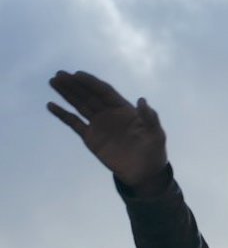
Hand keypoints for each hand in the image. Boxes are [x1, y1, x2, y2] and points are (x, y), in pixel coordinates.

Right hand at [47, 70, 168, 191]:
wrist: (145, 174)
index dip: (91, 83)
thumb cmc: (154, 152)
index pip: (105, 92)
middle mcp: (109, 114)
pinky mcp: (91, 138)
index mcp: (124, 110)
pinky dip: (62, 115)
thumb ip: (150, 118)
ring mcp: (99, 125)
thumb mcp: (156, 135)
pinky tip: (51, 105)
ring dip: (66, 94)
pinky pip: (74, 123)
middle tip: (59, 74)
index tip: (77, 74)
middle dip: (74, 84)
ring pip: (80, 105)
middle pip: (89, 95)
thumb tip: (141, 100)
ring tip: (53, 81)